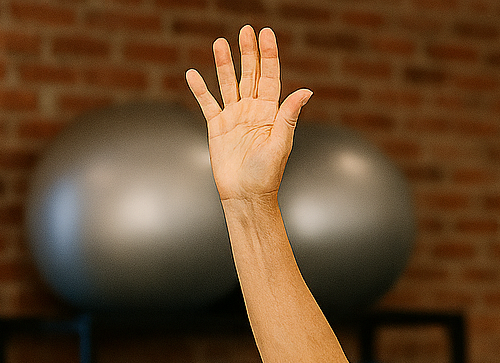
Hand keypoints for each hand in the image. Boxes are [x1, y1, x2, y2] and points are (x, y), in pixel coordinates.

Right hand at [185, 26, 312, 207]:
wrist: (246, 195)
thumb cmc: (267, 175)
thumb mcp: (280, 144)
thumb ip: (289, 116)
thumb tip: (306, 92)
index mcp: (271, 113)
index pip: (271, 78)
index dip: (269, 56)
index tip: (266, 34)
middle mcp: (253, 111)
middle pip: (250, 75)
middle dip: (248, 53)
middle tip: (246, 30)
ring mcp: (235, 117)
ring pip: (228, 84)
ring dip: (224, 64)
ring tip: (220, 43)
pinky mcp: (217, 127)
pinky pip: (207, 103)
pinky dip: (200, 89)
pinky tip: (193, 73)